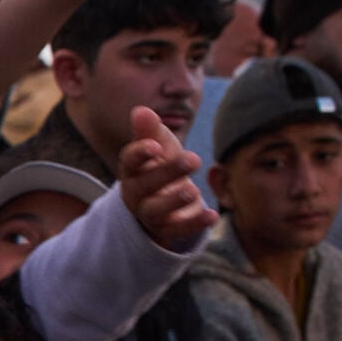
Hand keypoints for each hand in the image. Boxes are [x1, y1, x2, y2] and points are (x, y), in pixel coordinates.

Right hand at [117, 107, 216, 251]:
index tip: (154, 146)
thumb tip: (141, 110)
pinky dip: (195, 224)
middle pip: (145, 185)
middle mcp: (136, 193)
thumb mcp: (158, 146)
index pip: (129, 161)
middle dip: (167, 173)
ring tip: (193, 191)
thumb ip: (150, 130)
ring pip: (156, 210)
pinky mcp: (167, 229)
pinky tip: (212, 215)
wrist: (165, 201)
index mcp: (132, 170)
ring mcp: (150, 213)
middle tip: (194, 159)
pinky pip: (178, 230)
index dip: (139, 154)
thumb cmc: (160, 166)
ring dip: (174, 201)